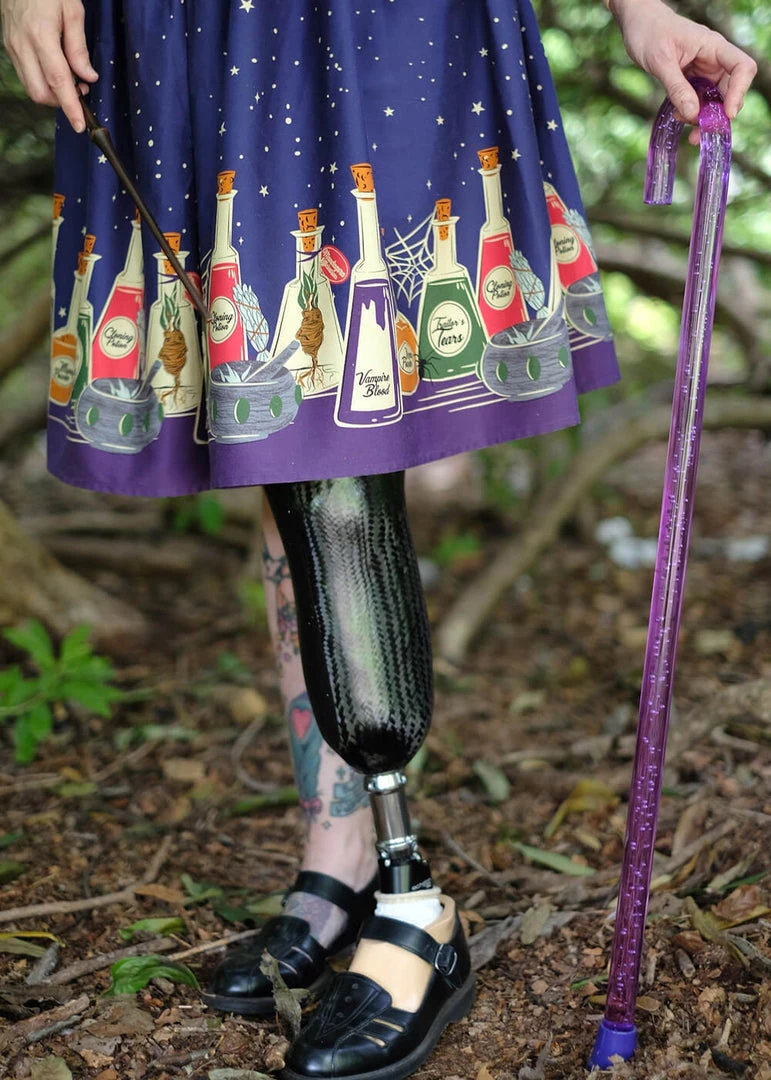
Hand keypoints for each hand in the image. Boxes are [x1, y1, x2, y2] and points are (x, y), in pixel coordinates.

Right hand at [1, 0, 96, 131]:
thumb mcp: (72, 10)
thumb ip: (79, 47)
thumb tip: (88, 77)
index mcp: (41, 36)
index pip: (58, 81)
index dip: (70, 106)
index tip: (80, 125)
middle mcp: (23, 45)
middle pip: (41, 92)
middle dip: (61, 102)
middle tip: (81, 91)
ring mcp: (12, 47)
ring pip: (32, 88)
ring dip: (52, 93)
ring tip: (70, 80)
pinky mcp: (9, 47)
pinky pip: (26, 75)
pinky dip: (42, 82)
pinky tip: (55, 71)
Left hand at [610, 0, 755, 125]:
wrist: (637, 23)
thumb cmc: (649, 32)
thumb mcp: (661, 62)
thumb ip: (677, 87)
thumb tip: (692, 114)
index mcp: (713, 47)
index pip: (742, 68)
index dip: (739, 92)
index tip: (726, 114)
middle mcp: (713, 60)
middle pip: (730, 90)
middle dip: (719, 114)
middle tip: (700, 133)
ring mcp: (703, 71)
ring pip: (714, 100)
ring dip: (704, 118)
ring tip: (685, 126)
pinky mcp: (692, 80)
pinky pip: (699, 100)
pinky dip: (692, 112)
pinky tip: (678, 116)